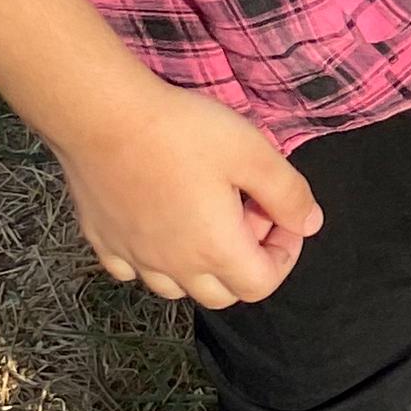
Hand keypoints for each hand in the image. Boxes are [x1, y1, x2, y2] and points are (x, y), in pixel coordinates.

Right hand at [54, 74, 323, 308]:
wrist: (104, 116)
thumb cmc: (184, 132)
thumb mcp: (254, 154)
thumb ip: (289, 194)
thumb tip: (310, 224)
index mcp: (215, 251)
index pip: (262, 285)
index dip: (284, 256)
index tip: (282, 218)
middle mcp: (171, 267)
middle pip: (221, 294)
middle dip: (246, 262)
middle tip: (246, 212)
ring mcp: (131, 257)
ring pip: (175, 287)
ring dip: (201, 265)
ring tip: (205, 215)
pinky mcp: (100, 241)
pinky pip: (132, 269)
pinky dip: (154, 258)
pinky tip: (159, 221)